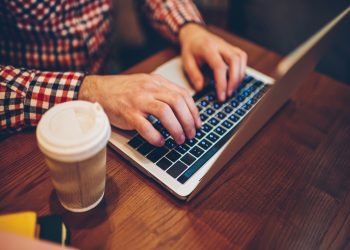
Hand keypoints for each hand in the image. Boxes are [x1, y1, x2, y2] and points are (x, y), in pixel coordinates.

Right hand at [78, 74, 200, 145]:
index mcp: (156, 81)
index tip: (197, 124)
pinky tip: (160, 142)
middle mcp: (149, 88)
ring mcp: (138, 100)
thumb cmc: (122, 91)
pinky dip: (156, 136)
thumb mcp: (146, 85)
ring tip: (179, 140)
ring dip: (176, 129)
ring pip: (165, 112)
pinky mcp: (127, 113)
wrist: (97, 90)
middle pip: (177, 102)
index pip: (183, 94)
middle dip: (188, 121)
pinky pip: (145, 126)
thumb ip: (162, 93)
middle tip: (191, 135)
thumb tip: (182, 112)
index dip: (193, 111)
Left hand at [179, 24, 247, 101]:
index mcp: (207, 48)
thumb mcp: (186, 62)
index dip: (222, 83)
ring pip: (241, 58)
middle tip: (229, 94)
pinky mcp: (232, 48)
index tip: (221, 96)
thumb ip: (194, 75)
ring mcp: (227, 45)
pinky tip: (235, 79)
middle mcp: (220, 45)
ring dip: (240, 75)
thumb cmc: (190, 49)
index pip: (219, 66)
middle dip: (234, 80)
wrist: (194, 34)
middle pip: (234, 60)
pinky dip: (242, 69)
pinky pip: (242, 57)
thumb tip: (201, 89)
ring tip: (232, 89)